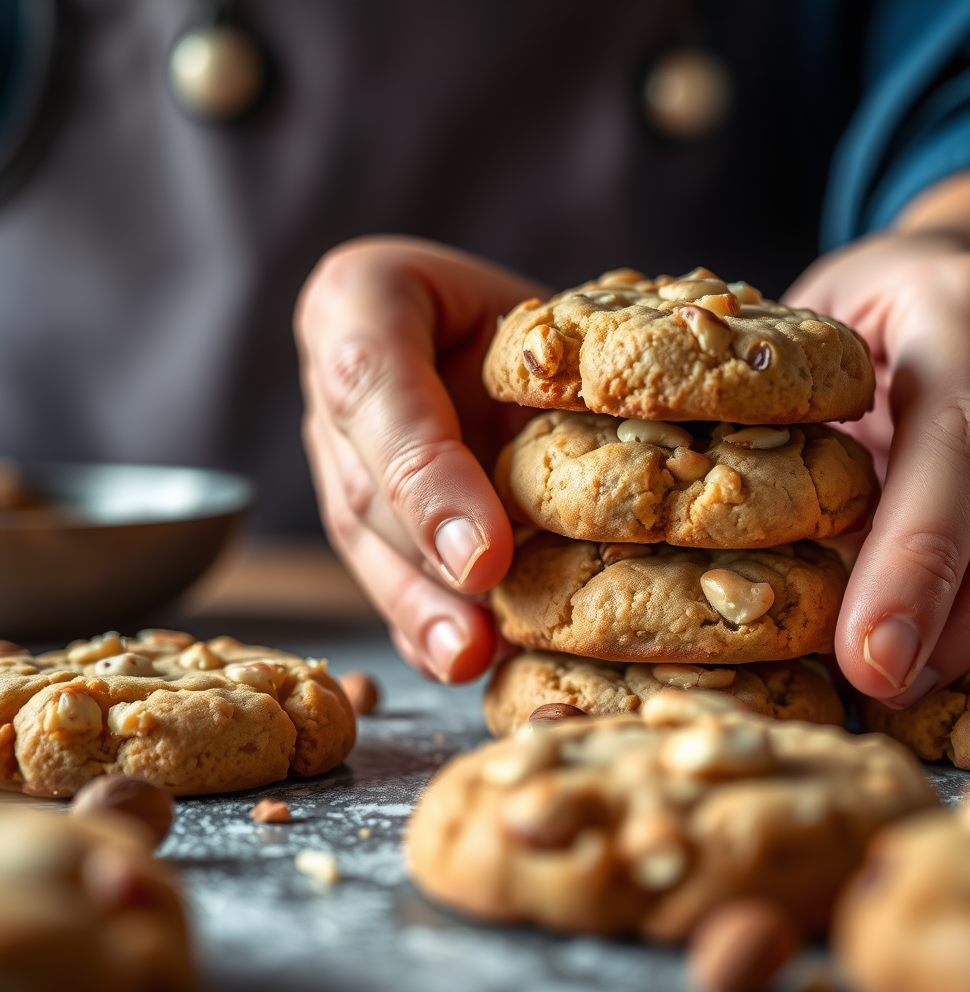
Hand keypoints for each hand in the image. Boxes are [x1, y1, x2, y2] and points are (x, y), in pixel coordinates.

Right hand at [294, 236, 543, 682]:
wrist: (512, 332)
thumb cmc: (534, 311)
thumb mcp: (541, 310)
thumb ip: (543, 366)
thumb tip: (580, 492)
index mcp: (359, 302)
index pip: (372, 382)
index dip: (424, 475)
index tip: (484, 558)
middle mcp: (339, 391)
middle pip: (366, 485)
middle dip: (425, 562)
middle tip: (478, 635)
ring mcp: (345, 457)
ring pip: (369, 539)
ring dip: (417, 609)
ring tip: (466, 661)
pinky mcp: (373, 514)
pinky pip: (385, 569)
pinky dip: (420, 623)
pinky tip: (454, 661)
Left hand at [785, 170, 969, 707]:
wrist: (950, 271)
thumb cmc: (861, 309)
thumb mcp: (816, 336)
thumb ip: (809, 427)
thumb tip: (771, 564)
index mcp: (963, 310)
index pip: (958, 444)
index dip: (918, 558)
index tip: (870, 657)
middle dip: (953, 619)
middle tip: (883, 693)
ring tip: (902, 684)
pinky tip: (938, 646)